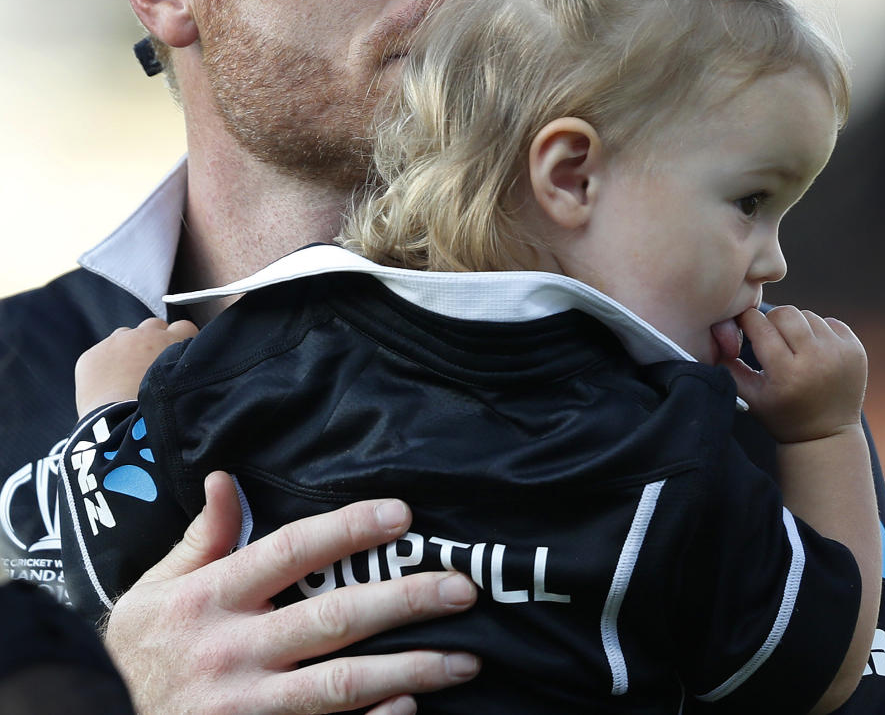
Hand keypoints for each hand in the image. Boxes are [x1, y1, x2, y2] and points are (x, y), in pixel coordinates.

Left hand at [74, 317, 198, 415]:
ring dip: (128, 349)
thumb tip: (180, 370)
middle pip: (153, 326)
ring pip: (125, 336)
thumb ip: (182, 369)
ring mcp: (115, 343)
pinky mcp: (92, 356)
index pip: (183, 327)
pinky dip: (104, 365)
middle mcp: (143, 336)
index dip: (181, 340)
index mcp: (169, 342)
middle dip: (153, 340)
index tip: (177, 352)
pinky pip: (100, 353)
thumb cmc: (154, 413)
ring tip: (127, 376)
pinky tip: (107, 386)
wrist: (119, 427)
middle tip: (151, 365)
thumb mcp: (180, 385)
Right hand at [104, 472, 479, 714]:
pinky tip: (411, 712)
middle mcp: (233, 651)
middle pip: (332, 620)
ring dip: (409, 671)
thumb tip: (224, 478)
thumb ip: (201, 539)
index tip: (401, 515)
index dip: (348, 530)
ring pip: (340, 687)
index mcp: (211, 598)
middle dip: (402, 601)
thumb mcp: (154, 589)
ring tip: (465, 661)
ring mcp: (246, 707)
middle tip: (461, 587)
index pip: (290, 551)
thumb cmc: (135, 654)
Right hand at [720, 306, 866, 443]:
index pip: (758, 324)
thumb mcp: (748, 395)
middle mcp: (816, 361)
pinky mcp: (856, 350)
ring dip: (797, 326)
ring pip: (807, 315)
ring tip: (794, 347)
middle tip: (770, 336)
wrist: (827, 433)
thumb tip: (718, 331)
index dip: (747, 322)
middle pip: (785, 312)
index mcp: (786, 374)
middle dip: (772, 320)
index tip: (745, 328)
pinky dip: (819, 331)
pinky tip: (815, 351)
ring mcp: (840, 354)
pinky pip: (830, 322)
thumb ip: (728, 364)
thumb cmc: (781, 414)